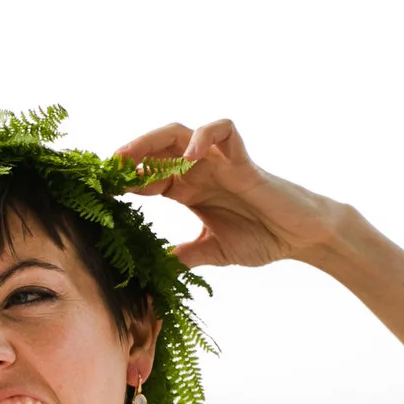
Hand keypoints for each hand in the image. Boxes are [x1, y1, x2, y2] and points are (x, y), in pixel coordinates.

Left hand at [110, 119, 347, 270]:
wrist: (300, 237)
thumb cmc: (262, 237)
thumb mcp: (212, 252)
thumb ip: (184, 257)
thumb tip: (155, 271)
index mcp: (189, 190)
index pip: (148, 174)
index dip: (126, 181)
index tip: (103, 193)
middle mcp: (200, 171)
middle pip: (157, 148)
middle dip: (130, 154)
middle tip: (107, 170)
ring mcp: (220, 162)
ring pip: (180, 132)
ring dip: (152, 141)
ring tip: (132, 159)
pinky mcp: (244, 160)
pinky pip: (224, 131)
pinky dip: (204, 136)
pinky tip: (189, 158)